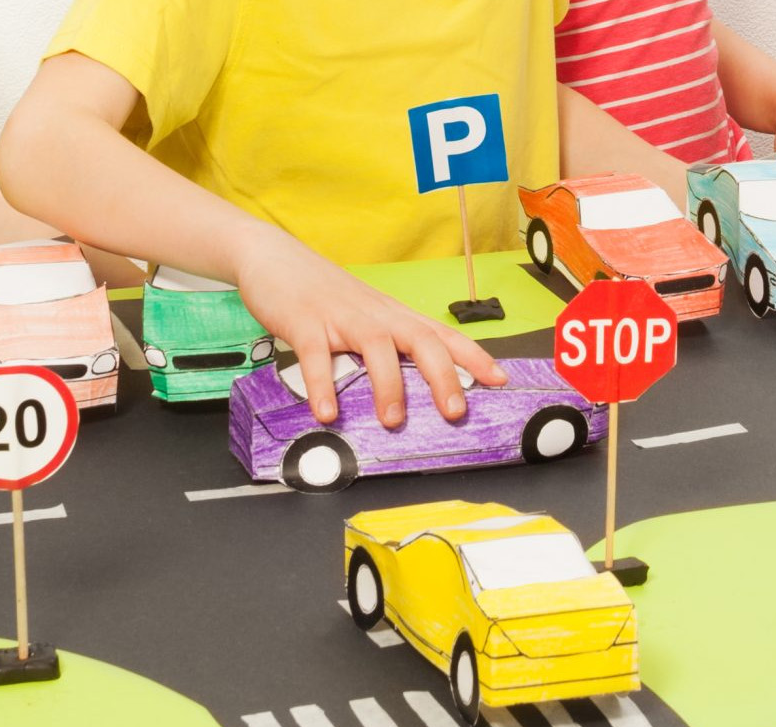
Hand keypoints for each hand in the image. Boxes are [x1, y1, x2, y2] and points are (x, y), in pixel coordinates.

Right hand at [231, 235, 505, 428]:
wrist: (275, 256)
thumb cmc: (327, 295)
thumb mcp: (367, 316)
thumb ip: (389, 347)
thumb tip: (415, 388)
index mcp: (395, 316)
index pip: (443, 335)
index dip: (474, 357)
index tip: (500, 380)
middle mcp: (376, 315)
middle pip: (421, 340)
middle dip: (442, 376)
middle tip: (455, 412)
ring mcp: (341, 318)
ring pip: (376, 347)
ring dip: (388, 385)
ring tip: (393, 420)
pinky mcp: (305, 323)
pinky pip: (317, 356)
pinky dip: (322, 385)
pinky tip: (327, 412)